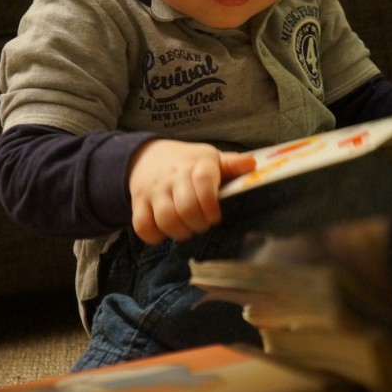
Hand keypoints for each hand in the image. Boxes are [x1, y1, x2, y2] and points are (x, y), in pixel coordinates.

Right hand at [128, 139, 255, 243]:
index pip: (204, 183)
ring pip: (166, 219)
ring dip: (180, 233)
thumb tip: (253, 164)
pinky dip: (154, 236)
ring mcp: (154, 190)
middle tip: (202, 225)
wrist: (147, 155)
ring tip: (186, 229)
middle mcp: (174, 176)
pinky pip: (142, 226)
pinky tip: (164, 232)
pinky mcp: (138, 202)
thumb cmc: (187, 162)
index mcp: (196, 164)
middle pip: (186, 208)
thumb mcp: (210, 158)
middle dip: (199, 224)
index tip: (215, 216)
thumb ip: (232, 164)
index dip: (211, 205)